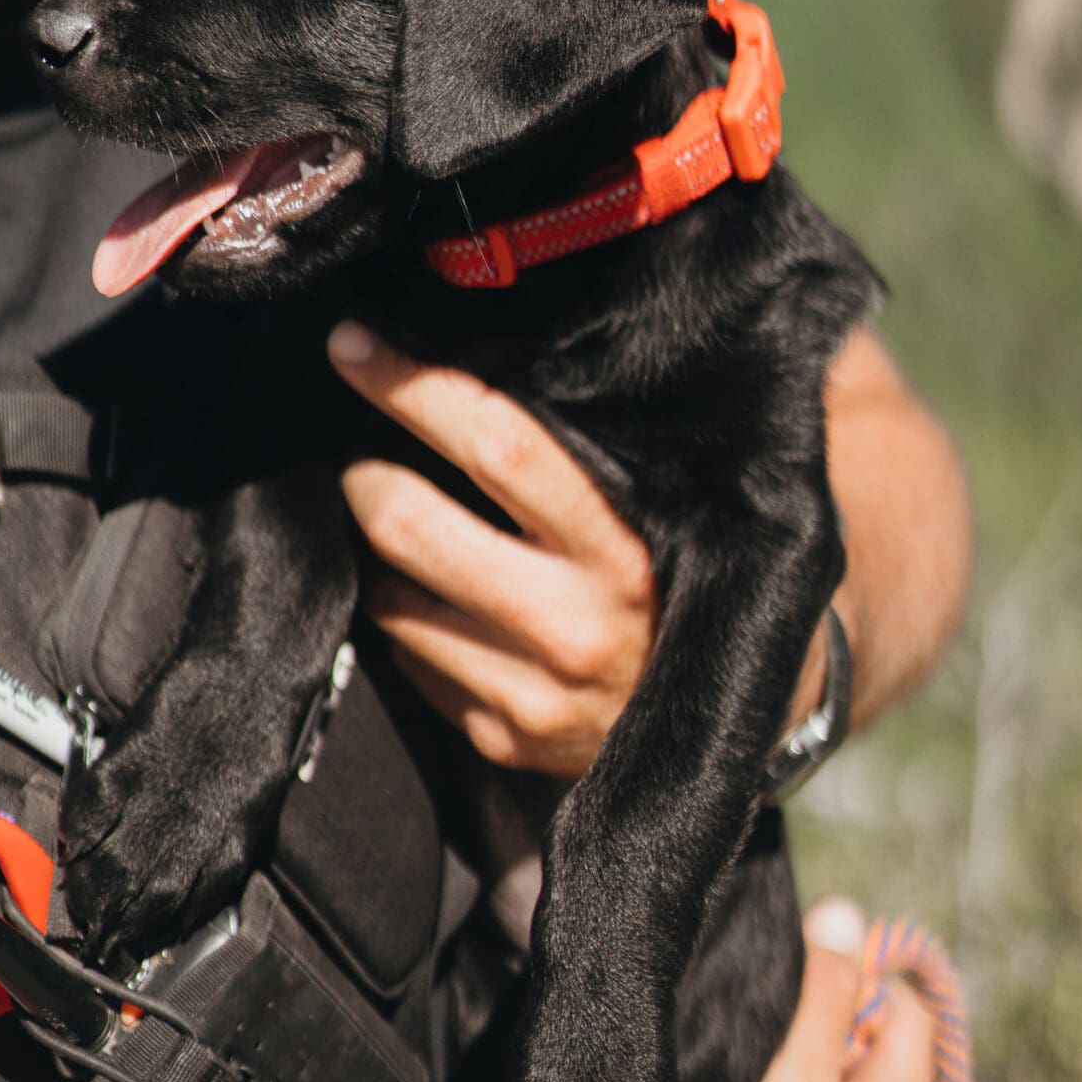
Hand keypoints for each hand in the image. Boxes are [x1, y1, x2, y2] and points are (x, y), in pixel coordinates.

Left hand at [327, 320, 656, 777]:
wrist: (727, 721)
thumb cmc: (682, 581)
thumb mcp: (659, 509)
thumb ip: (579, 453)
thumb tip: (471, 359)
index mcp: (622, 550)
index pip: (498, 446)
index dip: (411, 387)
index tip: (354, 345)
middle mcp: (573, 626)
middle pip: (410, 525)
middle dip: (365, 473)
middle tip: (361, 449)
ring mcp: (531, 692)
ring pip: (389, 596)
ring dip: (377, 550)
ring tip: (399, 519)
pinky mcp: (502, 736)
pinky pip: (407, 658)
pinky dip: (404, 613)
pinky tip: (430, 592)